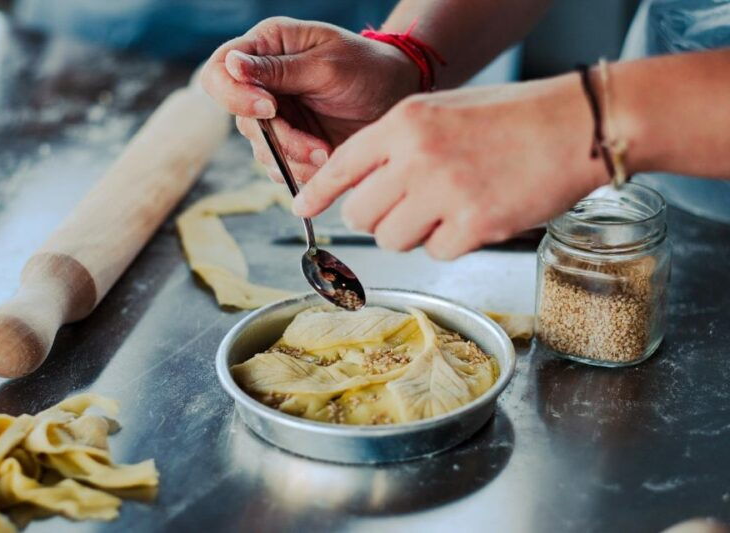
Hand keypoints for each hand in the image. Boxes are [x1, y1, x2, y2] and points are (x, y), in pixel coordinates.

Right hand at [200, 17, 418, 182]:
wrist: (399, 97)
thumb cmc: (368, 68)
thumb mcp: (327, 65)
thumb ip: (279, 69)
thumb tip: (231, 65)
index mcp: (266, 48)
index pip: (219, 72)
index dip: (235, 95)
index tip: (270, 109)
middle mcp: (263, 83)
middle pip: (241, 120)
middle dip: (280, 139)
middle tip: (317, 146)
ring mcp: (276, 117)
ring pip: (261, 150)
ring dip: (294, 158)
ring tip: (328, 153)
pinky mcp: (290, 144)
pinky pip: (280, 168)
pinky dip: (301, 171)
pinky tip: (325, 160)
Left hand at [292, 74, 613, 259]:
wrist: (577, 125)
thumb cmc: (513, 117)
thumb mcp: (443, 111)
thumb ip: (399, 144)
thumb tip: (366, 185)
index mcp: (404, 123)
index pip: (341, 165)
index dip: (317, 191)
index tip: (300, 208)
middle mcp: (415, 157)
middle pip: (360, 215)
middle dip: (376, 219)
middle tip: (403, 211)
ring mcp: (443, 193)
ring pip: (391, 240)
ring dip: (413, 234)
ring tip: (448, 210)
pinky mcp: (473, 226)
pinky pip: (436, 253)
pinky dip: (452, 243)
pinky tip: (477, 216)